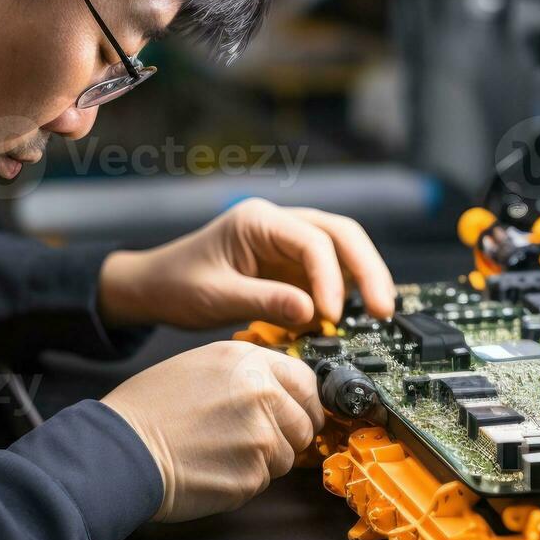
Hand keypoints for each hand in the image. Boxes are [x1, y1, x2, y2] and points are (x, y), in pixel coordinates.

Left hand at [99, 198, 394, 329]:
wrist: (155, 286)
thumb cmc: (177, 284)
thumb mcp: (215, 298)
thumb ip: (264, 302)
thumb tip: (312, 314)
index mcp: (258, 220)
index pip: (312, 240)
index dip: (329, 278)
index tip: (330, 315)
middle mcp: (280, 224)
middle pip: (342, 234)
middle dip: (367, 270)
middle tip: (383, 310)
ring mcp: (290, 242)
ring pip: (344, 250)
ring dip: (364, 279)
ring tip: (378, 316)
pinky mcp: (293, 265)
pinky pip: (331, 272)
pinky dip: (346, 293)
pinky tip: (350, 318)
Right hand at [101, 341, 322, 521]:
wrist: (121, 450)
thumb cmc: (149, 409)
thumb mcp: (200, 365)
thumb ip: (247, 373)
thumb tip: (281, 389)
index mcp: (248, 362)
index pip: (305, 381)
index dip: (304, 401)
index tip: (299, 413)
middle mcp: (261, 394)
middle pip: (303, 423)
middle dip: (287, 435)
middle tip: (255, 441)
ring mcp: (260, 437)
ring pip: (287, 456)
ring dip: (264, 460)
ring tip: (222, 452)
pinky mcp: (252, 475)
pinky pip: (264, 481)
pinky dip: (244, 479)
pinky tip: (214, 468)